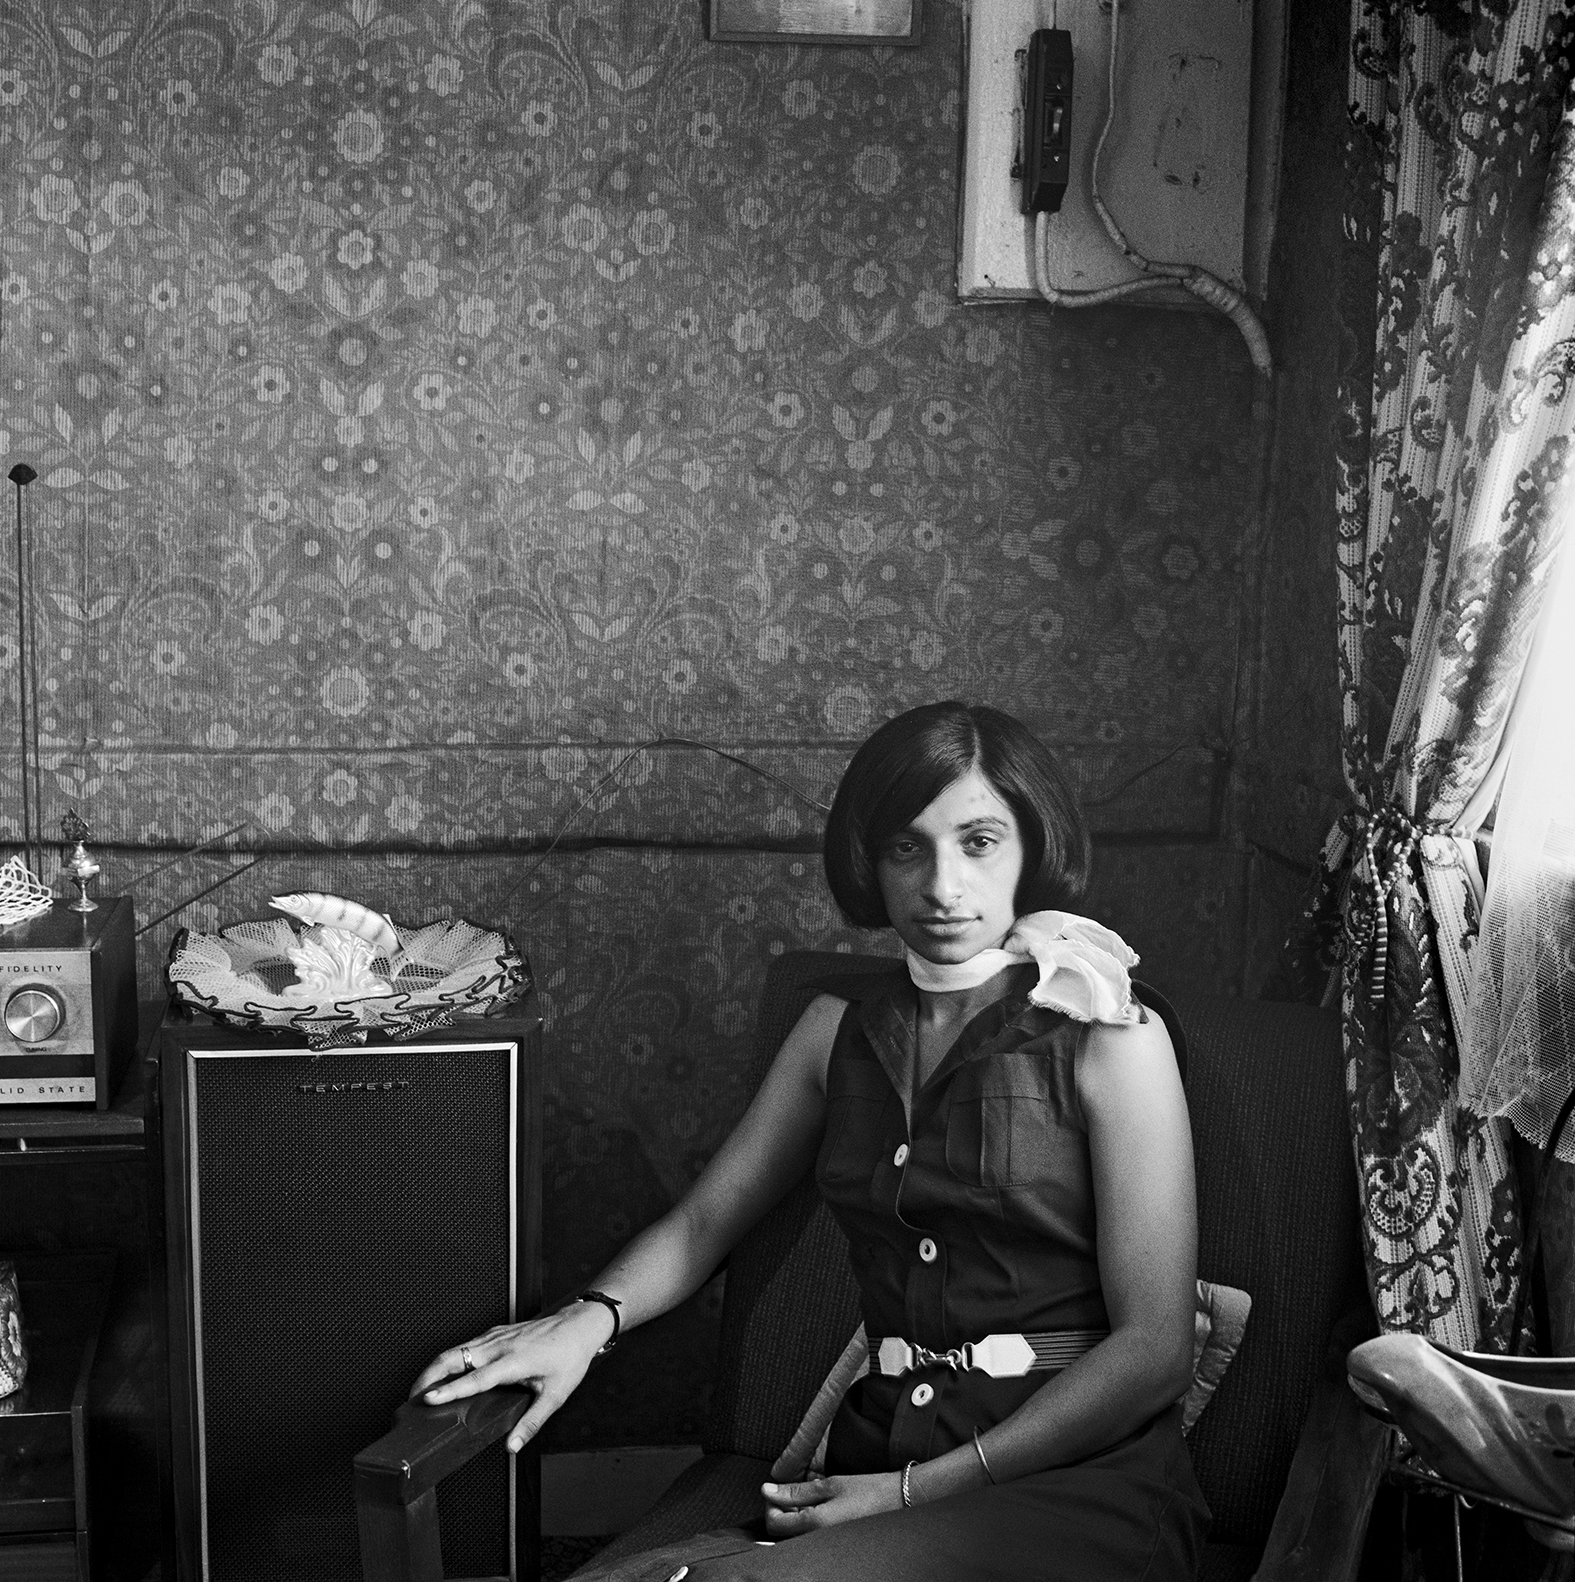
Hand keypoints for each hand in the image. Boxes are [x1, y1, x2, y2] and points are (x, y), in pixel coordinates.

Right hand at [409, 1300, 613, 1451]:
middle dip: (427, 1376)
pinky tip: (445, 1372)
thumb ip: (532, 1422)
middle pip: (453, 1357)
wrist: (580, 1325)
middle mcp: (500, 1346)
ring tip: (420, 1389)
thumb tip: (513, 1446)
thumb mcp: (555, 1395)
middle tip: (411, 1397)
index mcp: (513, 1361)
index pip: (473, 1379)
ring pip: (457, 1349)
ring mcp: (497, 1336)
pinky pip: (467, 1345)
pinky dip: (450, 1358)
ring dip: (435, 1367)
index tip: (427, 1399)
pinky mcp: (497, 1332)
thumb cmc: (570, 1357)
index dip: (449, 1391)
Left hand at [760, 1471, 903, 1536]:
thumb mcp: (830, 1484)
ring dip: (795, 1517)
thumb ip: (796, 1491)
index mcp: (816, 1524)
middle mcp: (818, 1540)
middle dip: (782, 1511)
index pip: (774, 1524)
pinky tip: (822, 1510)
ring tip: (811, 1499)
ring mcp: (826, 1545)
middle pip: (782, 1533)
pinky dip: (808, 1523)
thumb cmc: (869, 1490)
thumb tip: (768, 1490)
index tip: (777, 1491)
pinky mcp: (833, 1545)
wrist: (899, 1501)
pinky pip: (810, 1537)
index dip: (771, 1506)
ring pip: (795, 1535)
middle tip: (794, 1492)